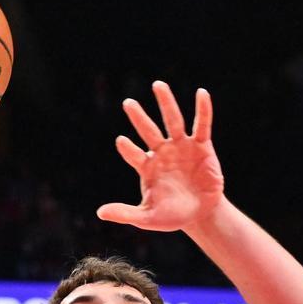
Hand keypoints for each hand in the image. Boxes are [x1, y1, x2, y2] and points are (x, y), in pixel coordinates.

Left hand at [97, 81, 224, 231]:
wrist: (200, 214)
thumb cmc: (172, 215)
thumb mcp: (147, 218)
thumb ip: (125, 213)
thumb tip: (100, 213)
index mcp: (147, 167)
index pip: (133, 154)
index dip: (128, 149)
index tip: (121, 141)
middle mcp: (162, 153)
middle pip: (149, 131)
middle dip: (139, 118)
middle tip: (127, 103)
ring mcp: (181, 147)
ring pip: (172, 121)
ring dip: (166, 103)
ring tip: (158, 85)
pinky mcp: (201, 146)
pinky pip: (201, 125)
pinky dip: (202, 110)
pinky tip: (201, 93)